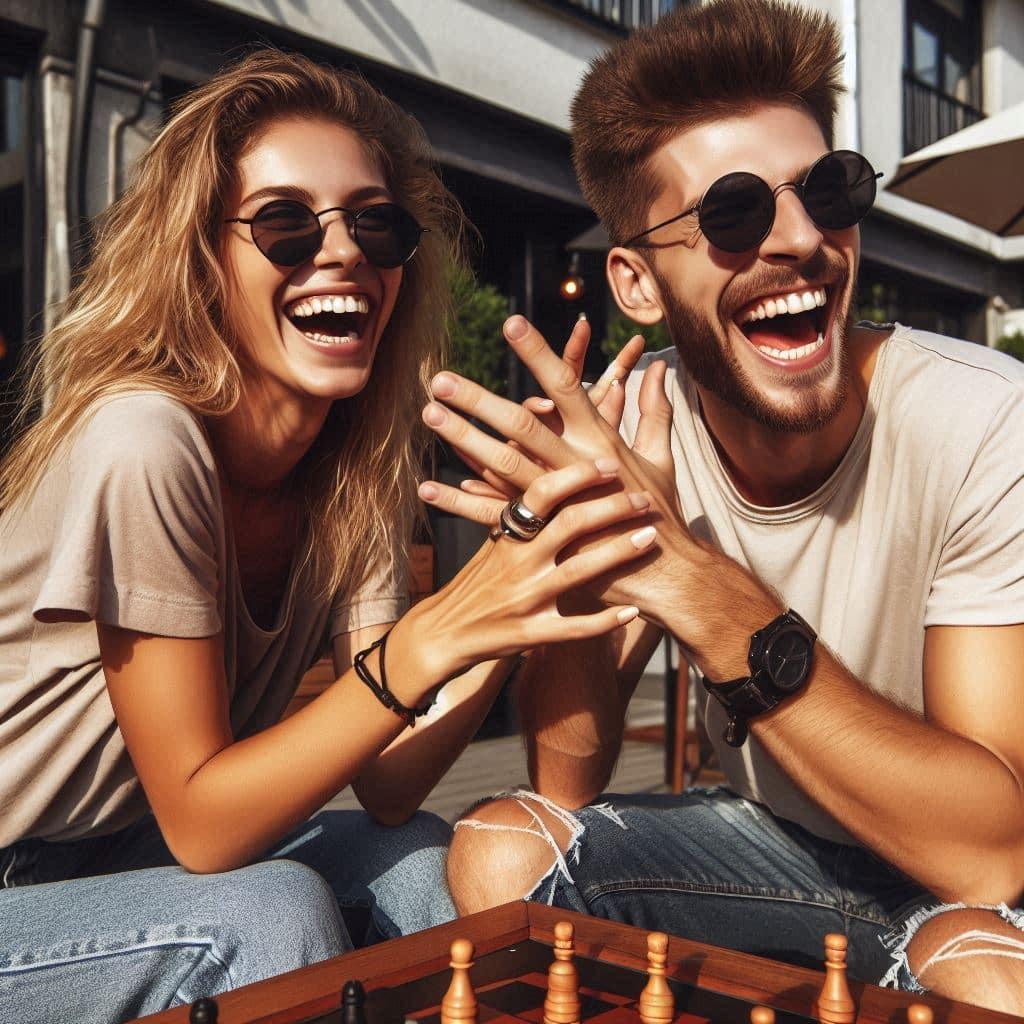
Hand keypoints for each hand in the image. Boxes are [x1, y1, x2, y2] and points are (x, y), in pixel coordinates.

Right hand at [411, 459, 657, 686]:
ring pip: (579, 572)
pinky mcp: (531, 635)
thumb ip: (520, 512)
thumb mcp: (492, 542)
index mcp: (506, 535)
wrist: (444, 633)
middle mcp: (516, 563)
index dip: (578, 476)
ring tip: (650, 537)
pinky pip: (575, 629)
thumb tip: (543, 467)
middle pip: (570, 524)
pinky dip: (606, 621)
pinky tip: (633, 612)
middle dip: (612, 508)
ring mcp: (524, 600)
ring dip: (619, 553)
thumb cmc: (477, 581)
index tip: (612, 464)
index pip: (542, 493)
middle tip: (645, 498)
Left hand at [420, 316, 698, 620]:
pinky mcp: (544, 534)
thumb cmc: (660, 514)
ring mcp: (557, 501)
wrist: (662, 573)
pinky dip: (461, 502)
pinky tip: (428, 488)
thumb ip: (656, 409)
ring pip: (504, 464)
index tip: (512, 323)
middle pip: (522, 424)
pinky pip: (495, 515)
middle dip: (481, 399)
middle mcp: (575, 465)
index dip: (539, 354)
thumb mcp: (661, 457)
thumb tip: (657, 367)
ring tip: (430, 415)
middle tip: (442, 379)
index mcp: (600, 441)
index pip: (566, 386)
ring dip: (464, 439)